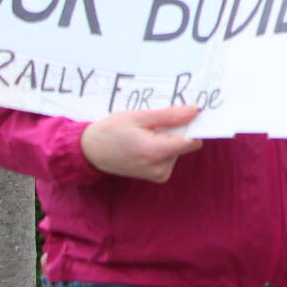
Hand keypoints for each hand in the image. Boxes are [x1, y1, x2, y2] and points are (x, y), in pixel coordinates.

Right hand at [80, 104, 203, 181]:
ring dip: (168, 138)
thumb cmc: (112, 131)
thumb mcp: (139, 117)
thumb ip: (170, 116)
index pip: (192, 141)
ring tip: (146, 134)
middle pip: (185, 144)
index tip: (189, 114)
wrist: (90, 151)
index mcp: (155, 153)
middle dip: (177, 130)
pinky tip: (146, 142)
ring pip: (179, 149)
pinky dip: (163, 147)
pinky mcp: (158, 176)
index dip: (193, 126)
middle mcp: (160, 168)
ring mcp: (159, 175)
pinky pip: (171, 156)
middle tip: (156, 123)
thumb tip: (195, 111)